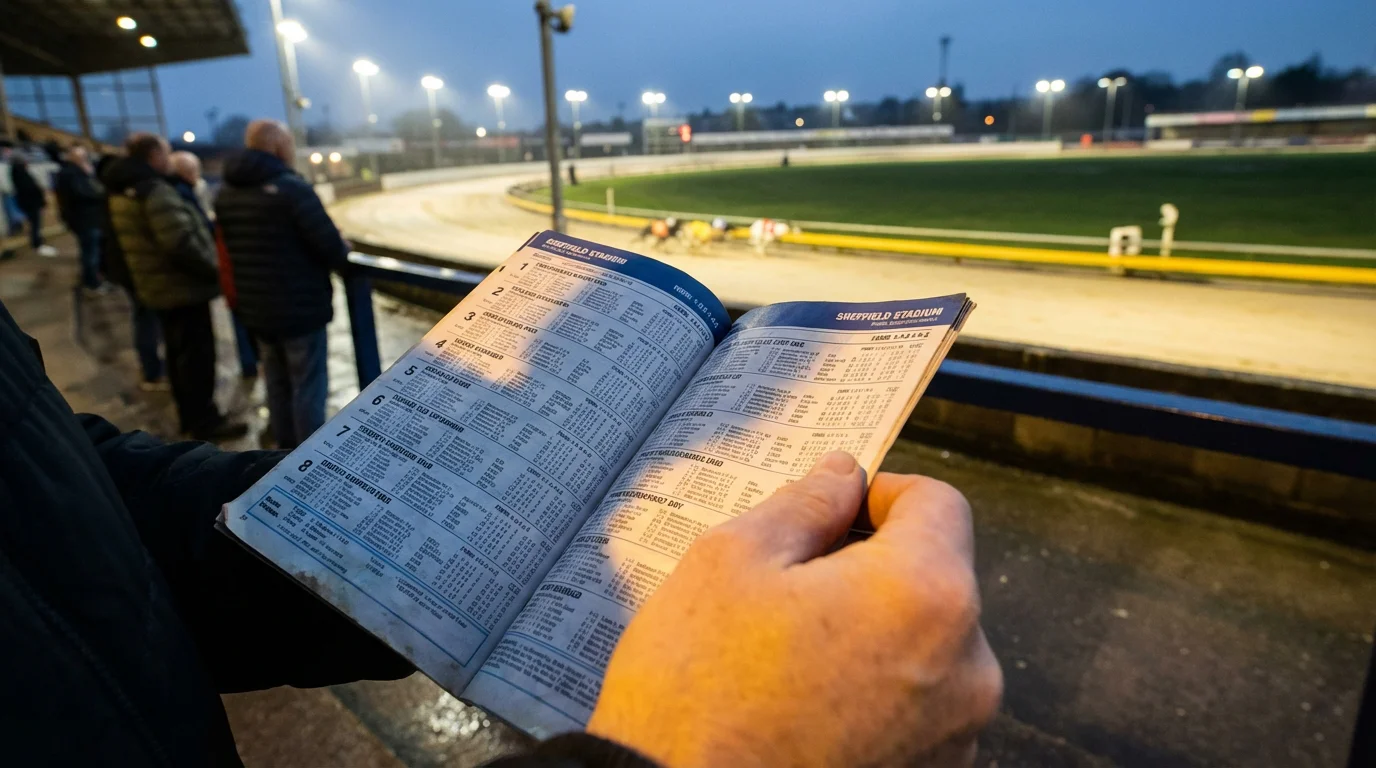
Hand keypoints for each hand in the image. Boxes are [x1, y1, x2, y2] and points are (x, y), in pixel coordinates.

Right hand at [586, 451, 1001, 766]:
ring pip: (925, 646)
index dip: (881, 493)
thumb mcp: (730, 562)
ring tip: (788, 658)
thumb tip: (842, 477)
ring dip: (872, 633)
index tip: (834, 509)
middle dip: (871, 568)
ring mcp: (955, 737)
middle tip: (789, 587)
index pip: (938, 504)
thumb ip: (804, 505)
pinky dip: (873, 694)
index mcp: (924, 595)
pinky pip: (916, 709)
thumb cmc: (696, 695)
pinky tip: (803, 707)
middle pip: (935, 578)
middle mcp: (965, 669)